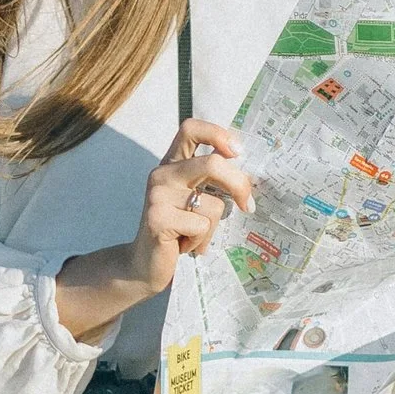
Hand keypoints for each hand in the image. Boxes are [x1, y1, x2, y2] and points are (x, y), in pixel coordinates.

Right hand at [53, 118, 253, 343]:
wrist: (145, 265)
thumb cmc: (179, 230)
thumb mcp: (195, 198)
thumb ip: (213, 181)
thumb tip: (249, 175)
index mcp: (172, 163)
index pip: (191, 128)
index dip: (217, 134)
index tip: (237, 152)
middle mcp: (162, 174)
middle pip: (212, 164)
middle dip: (239, 185)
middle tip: (247, 205)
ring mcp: (157, 196)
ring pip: (213, 204)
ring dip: (213, 227)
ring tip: (193, 235)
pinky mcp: (157, 219)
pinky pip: (202, 226)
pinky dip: (201, 241)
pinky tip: (184, 246)